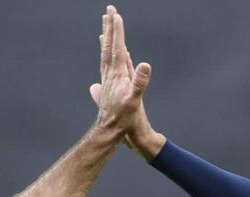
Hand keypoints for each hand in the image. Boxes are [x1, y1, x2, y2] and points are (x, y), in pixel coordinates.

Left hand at [88, 7, 152, 143]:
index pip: (117, 48)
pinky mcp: (109, 86)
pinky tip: (111, 55)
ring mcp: (108, 79)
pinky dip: (109, 55)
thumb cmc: (124, 118)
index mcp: (117, 74)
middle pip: (109, 46)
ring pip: (106, 54)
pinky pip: (108, 65)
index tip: (116, 15)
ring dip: (107, 39)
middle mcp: (110, 74)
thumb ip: (139, 82)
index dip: (117, 31)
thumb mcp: (134, 101)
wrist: (110, 132)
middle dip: (109, 28)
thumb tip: (145, 65)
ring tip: (105, 28)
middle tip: (108, 11)